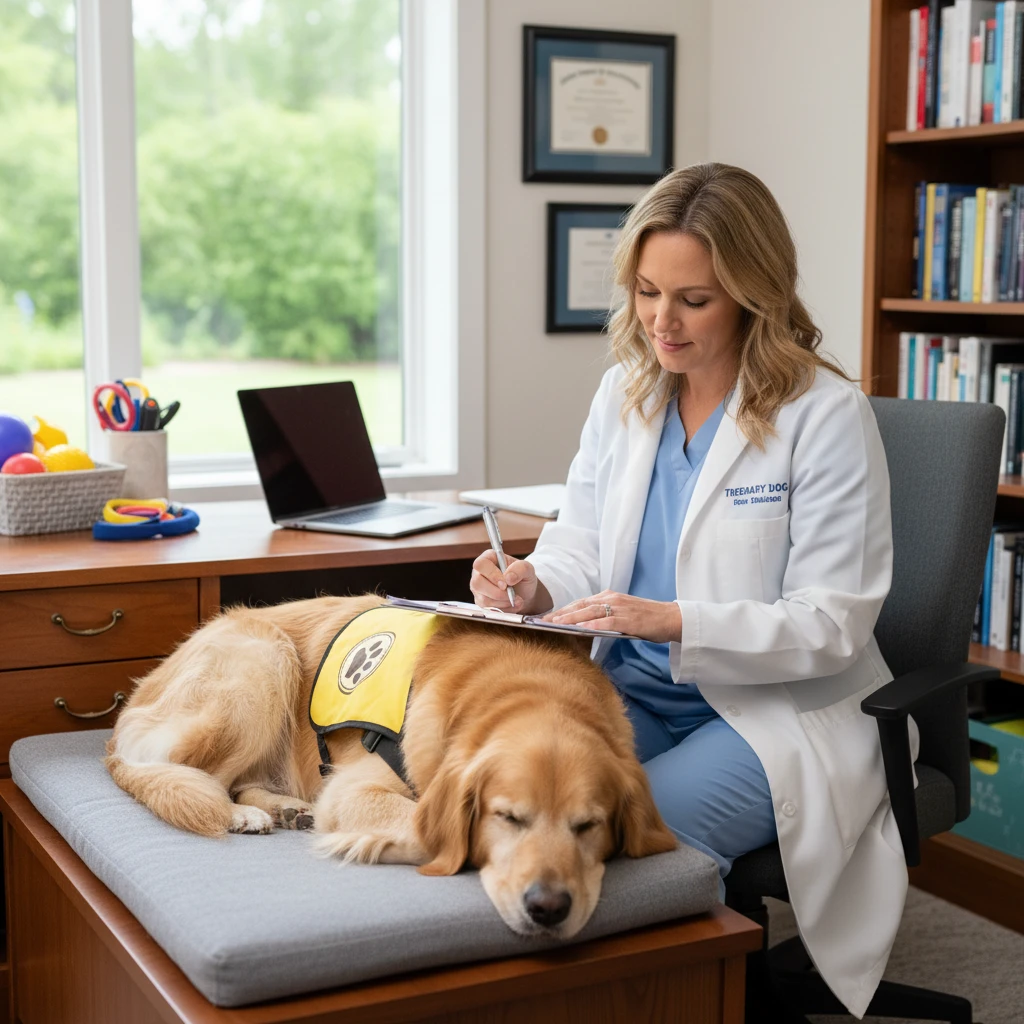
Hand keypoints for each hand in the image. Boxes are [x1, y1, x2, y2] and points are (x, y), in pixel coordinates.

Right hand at [470, 551, 548, 613]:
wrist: (525, 594)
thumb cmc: (523, 577)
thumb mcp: (527, 569)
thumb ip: (520, 568)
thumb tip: (508, 577)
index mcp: (488, 558)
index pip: (480, 564)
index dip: (491, 574)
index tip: (505, 583)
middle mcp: (479, 573)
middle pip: (477, 583)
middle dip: (497, 592)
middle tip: (511, 594)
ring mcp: (478, 588)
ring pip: (483, 599)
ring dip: (503, 602)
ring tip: (517, 600)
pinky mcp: (481, 601)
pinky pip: (488, 609)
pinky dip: (503, 609)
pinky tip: (512, 605)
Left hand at [544, 591, 681, 642]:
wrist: (672, 618)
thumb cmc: (646, 619)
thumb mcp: (621, 615)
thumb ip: (604, 617)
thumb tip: (582, 628)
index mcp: (609, 596)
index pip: (581, 602)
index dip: (563, 609)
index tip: (547, 617)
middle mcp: (612, 598)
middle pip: (581, 605)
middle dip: (561, 614)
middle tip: (543, 621)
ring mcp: (621, 608)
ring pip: (591, 611)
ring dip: (572, 617)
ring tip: (556, 624)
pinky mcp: (630, 618)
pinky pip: (608, 621)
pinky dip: (594, 624)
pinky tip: (581, 628)